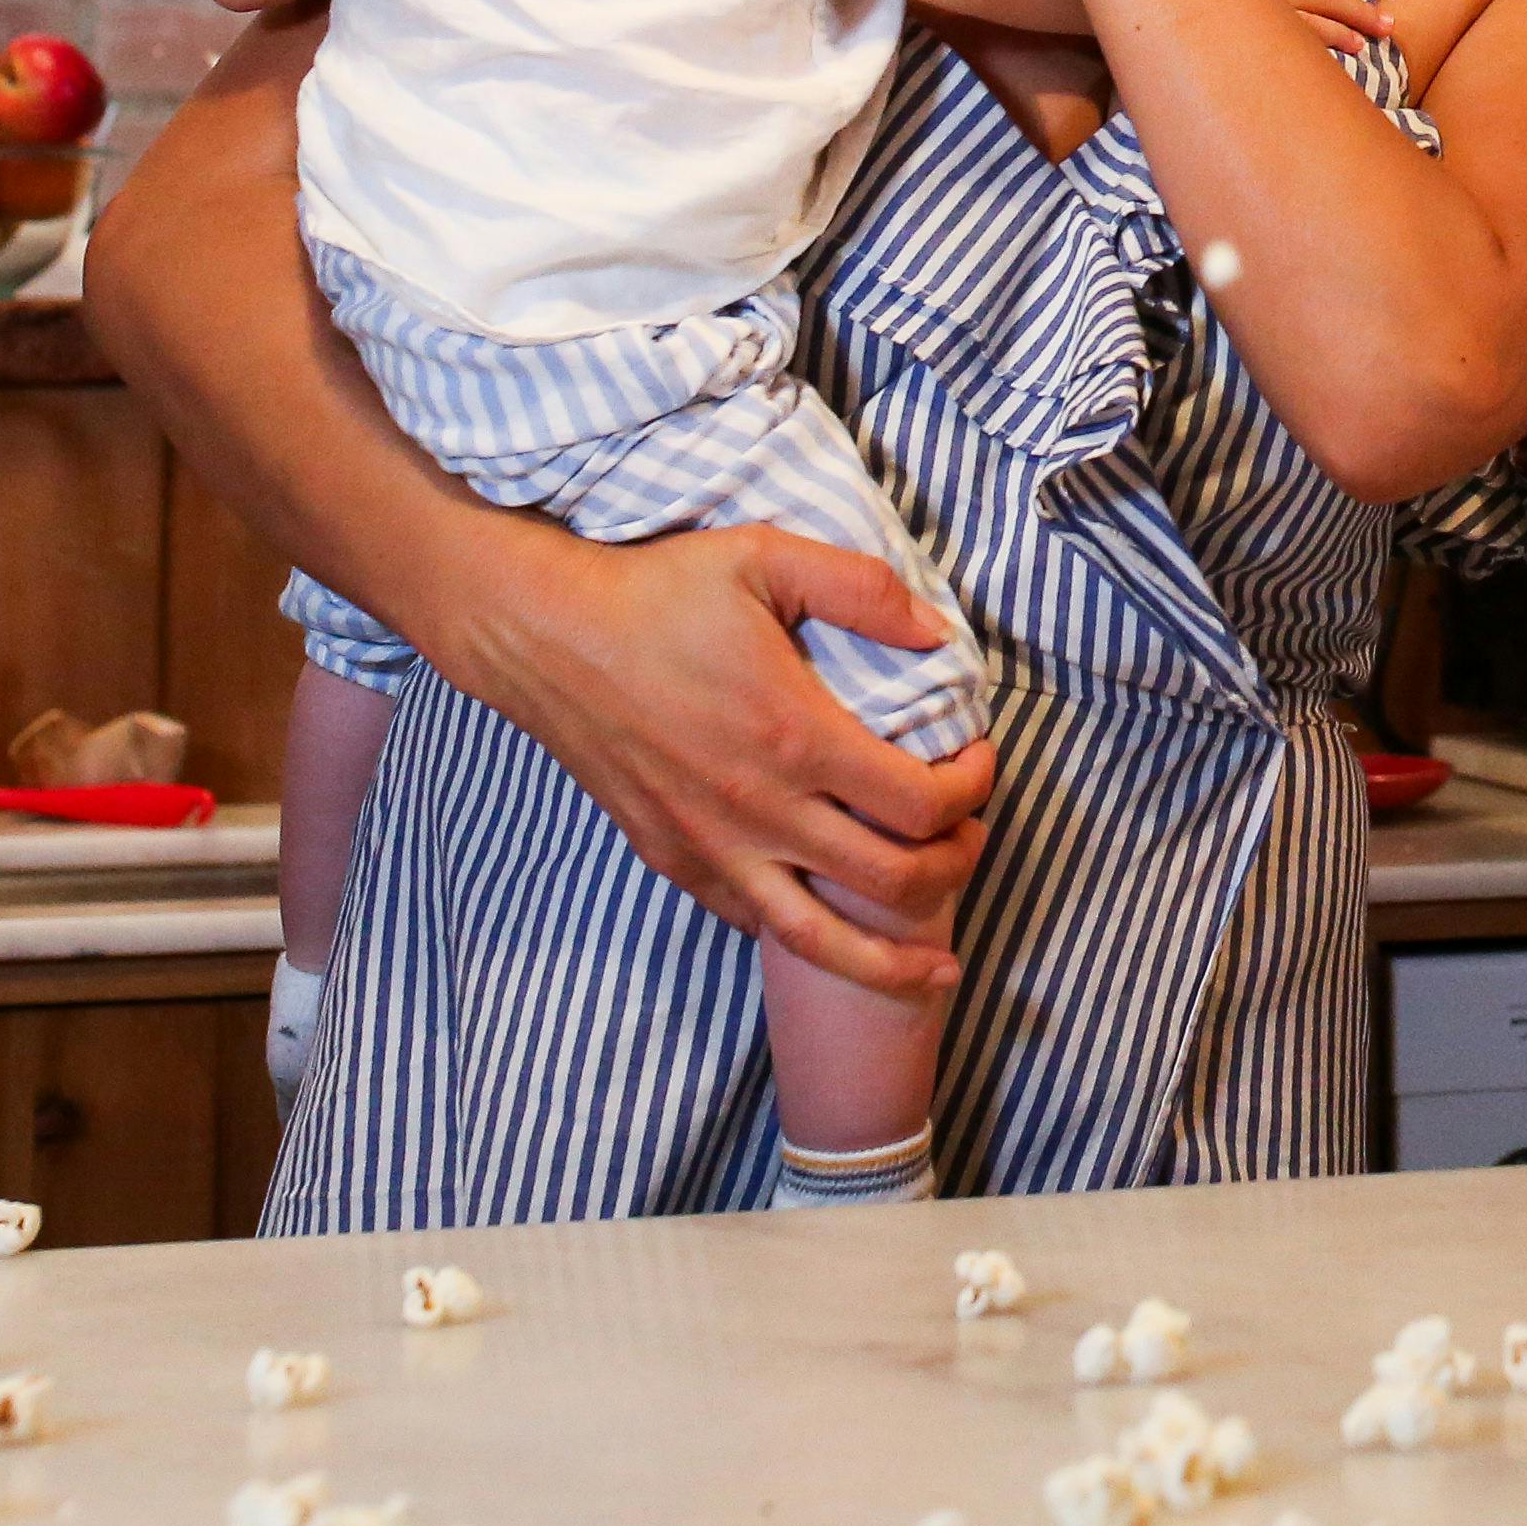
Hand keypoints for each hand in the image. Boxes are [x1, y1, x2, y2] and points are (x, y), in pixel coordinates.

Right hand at [426, 516, 990, 992]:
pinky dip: (805, 936)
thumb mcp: (767, 556)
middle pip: (892, 884)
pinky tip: (833, 926)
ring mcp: (712, 848)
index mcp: (796, 737)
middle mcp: (759, 810)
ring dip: (893, 962)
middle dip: (955, 867)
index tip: (979, 764)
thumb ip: (863, 590)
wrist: (547, 636)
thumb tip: (939, 635)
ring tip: (938, 969)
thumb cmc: (658, 591)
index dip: (973, 792)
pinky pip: (752, 924)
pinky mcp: (673, 861)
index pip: (922, 805)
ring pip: (820, 942)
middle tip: (971, 836)